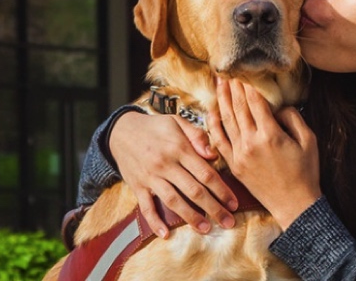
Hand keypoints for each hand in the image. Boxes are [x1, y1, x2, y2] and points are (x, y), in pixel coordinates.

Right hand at [109, 111, 238, 237]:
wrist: (121, 131)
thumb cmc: (155, 127)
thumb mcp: (177, 122)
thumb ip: (198, 136)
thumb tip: (213, 155)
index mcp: (179, 148)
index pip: (206, 173)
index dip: (222, 190)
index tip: (234, 203)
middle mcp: (166, 164)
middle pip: (194, 191)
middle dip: (214, 209)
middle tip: (228, 222)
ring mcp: (150, 177)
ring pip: (173, 201)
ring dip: (191, 217)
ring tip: (206, 229)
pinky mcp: (137, 186)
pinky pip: (146, 207)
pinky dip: (155, 222)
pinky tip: (166, 234)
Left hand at [210, 78, 321, 229]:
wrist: (293, 204)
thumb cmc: (305, 172)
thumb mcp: (309, 141)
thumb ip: (293, 118)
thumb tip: (277, 107)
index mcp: (270, 135)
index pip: (255, 102)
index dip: (248, 86)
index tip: (244, 73)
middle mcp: (251, 142)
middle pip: (238, 108)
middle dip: (233, 88)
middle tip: (227, 72)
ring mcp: (239, 154)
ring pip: (227, 120)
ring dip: (222, 100)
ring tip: (219, 83)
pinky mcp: (233, 164)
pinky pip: (219, 140)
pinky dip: (214, 124)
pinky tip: (212, 111)